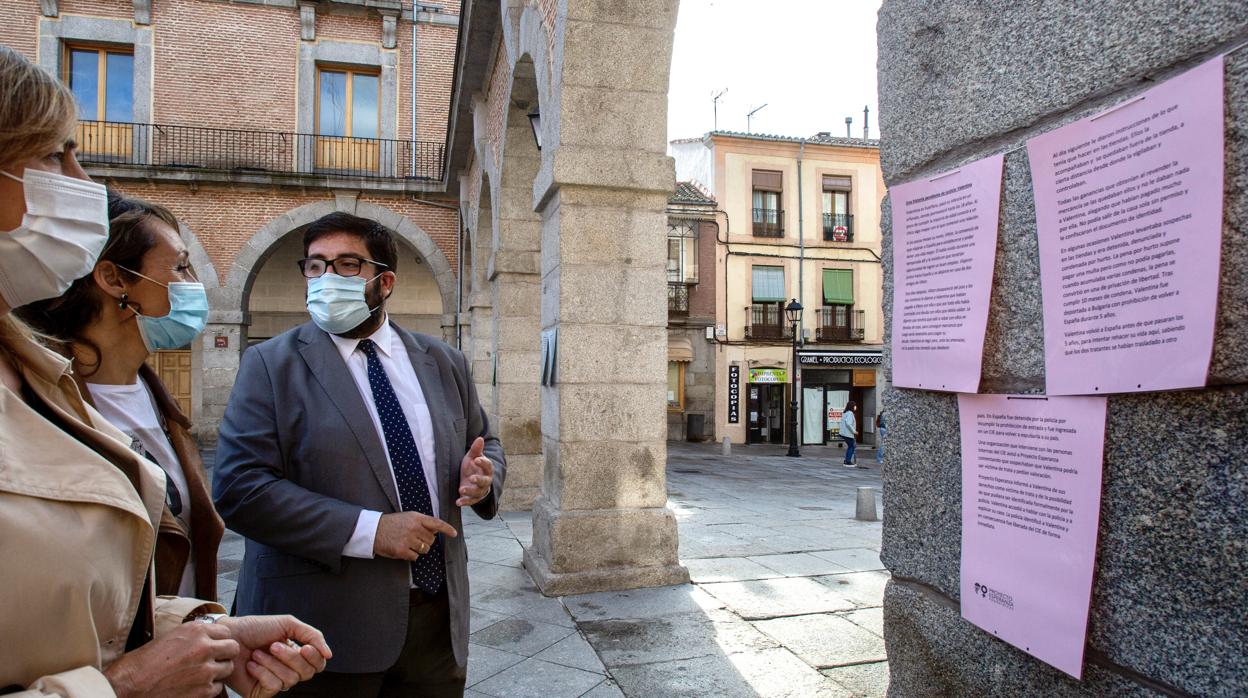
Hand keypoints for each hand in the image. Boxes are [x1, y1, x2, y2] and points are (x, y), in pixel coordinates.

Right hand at [103, 621, 237, 697]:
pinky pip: (218, 687)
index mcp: (196, 631)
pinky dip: (209, 688)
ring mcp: (206, 670)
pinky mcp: (204, 690)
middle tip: (214, 659)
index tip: (214, 645)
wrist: (128, 686)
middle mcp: (204, 648)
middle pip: (233, 648)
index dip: (220, 639)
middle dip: (225, 654)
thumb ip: (194, 635)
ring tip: (201, 674)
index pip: (226, 632)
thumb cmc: (143, 662)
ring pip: (228, 668)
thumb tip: (210, 634)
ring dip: (218, 671)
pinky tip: (194, 686)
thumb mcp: (171, 637)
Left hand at [217, 615, 331, 697]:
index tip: (305, 647)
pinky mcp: (261, 692)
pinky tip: (252, 665)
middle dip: (291, 658)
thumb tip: (329, 655)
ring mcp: (275, 682)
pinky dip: (262, 672)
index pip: (317, 664)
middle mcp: (288, 669)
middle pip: (307, 673)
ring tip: (257, 653)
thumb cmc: (255, 628)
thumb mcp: (288, 624)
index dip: (315, 658)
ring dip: (272, 663)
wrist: (228, 636)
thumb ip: (312, 635)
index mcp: (296, 654)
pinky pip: (274, 686)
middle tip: (273, 645)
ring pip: (290, 679)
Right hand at [374, 511, 457, 560]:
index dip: (447, 529)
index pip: (436, 523)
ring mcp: (408, 539)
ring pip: (425, 549)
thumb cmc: (391, 524)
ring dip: (418, 549)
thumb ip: (422, 522)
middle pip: (431, 540)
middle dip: (425, 541)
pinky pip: (415, 557)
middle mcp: (414, 528)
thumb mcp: (407, 517)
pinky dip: (410, 555)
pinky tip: (402, 549)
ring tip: (407, 543)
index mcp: (416, 518)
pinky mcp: (402, 550)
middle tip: (414, 538)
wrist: (373, 530)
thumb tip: (435, 531)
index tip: (454, 534)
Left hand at [456, 437, 493, 506]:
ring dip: (470, 491)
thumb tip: (480, 438)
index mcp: (487, 469)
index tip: (476, 459)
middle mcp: (486, 481)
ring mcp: (480, 490)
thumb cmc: (472, 466)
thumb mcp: (472, 457)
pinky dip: (465, 502)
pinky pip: (471, 501)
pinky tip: (458, 502)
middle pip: (485, 481)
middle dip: (479, 480)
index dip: (483, 463)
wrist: (471, 479)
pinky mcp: (474, 498)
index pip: (488, 466)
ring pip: (477, 492)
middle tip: (471, 478)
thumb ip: (476, 449)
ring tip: (461, 489)